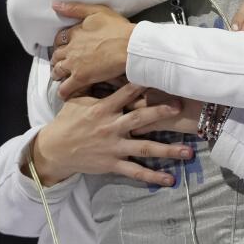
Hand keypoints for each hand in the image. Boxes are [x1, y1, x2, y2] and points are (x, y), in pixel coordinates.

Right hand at [28, 82, 190, 186]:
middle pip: (140, 118)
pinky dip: (153, 176)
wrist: (54, 150)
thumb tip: (101, 64)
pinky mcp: (113, 164)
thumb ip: (92, 85)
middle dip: (160, 112)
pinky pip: (135, 171)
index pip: (125, 93)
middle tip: (180, 106)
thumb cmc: (68, 121)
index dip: (141, 84)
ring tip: (189, 151)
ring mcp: (114, 147)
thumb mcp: (76, 100)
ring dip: (168, 150)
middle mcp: (111, 127)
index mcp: (103, 109)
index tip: (157, 75)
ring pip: (144, 148)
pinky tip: (170, 179)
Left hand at [51, 2, 134, 98]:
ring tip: (61, 77)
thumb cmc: (119, 29)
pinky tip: (65, 93)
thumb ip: (75, 8)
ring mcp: (74, 64)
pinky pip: (65, 88)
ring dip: (57, 74)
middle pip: (56, 56)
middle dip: (57, 59)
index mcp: (75, 32)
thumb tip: (55, 4)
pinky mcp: (81, 78)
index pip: (60, 39)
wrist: (129, 46)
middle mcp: (71, 49)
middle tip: (61, 63)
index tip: (63, 47)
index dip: (60, 43)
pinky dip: (63, 91)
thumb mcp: (97, 11)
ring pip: (57, 71)